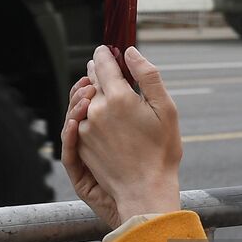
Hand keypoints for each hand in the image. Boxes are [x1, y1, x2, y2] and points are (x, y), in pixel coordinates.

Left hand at [60, 46, 180, 228]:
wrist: (145, 190)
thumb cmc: (161, 152)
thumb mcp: (166, 110)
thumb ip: (148, 76)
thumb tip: (129, 52)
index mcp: (118, 98)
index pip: (103, 64)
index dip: (105, 54)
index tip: (106, 50)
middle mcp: (96, 110)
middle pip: (91, 80)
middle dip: (97, 71)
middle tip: (103, 67)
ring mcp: (84, 129)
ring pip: (81, 100)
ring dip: (87, 91)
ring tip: (96, 88)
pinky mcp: (79, 145)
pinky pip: (76, 120)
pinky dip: (81, 112)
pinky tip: (89, 112)